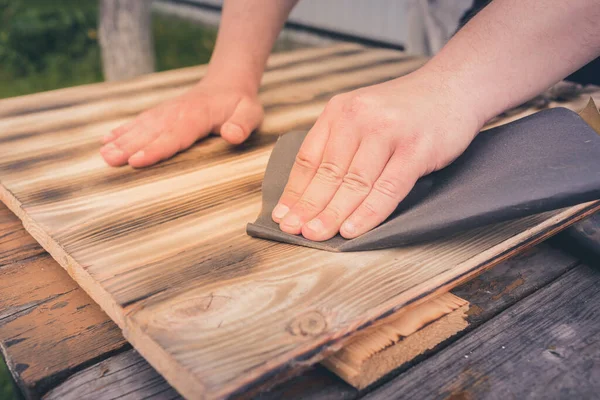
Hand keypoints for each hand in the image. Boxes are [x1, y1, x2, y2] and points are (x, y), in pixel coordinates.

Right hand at [100, 80, 263, 166]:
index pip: (174, 135)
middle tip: (108, 161)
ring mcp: (167, 111)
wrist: (229, 82)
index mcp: (197, 116)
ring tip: (103, 154)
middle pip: (151, 132)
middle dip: (129, 146)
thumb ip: (242, 124)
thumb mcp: (251, 113)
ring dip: (121, 139)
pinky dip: (123, 129)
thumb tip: (232, 135)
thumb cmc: (240, 103)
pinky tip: (107, 139)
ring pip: (142, 126)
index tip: (136, 161)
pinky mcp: (163, 112)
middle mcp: (177, 112)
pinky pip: (141, 121)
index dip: (155, 149)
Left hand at [271, 70, 482, 240]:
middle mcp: (359, 118)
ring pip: (354, 183)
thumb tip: (312, 190)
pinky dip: (368, 213)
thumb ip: (340, 144)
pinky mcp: (416, 148)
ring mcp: (388, 132)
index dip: (295, 191)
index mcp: (340, 110)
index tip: (283, 216)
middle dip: (308, 207)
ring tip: (316, 235)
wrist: (453, 86)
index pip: (309, 158)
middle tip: (294, 231)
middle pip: (327, 173)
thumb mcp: (363, 114)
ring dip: (333, 214)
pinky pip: (386, 188)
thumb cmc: (406, 109)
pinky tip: (353, 229)